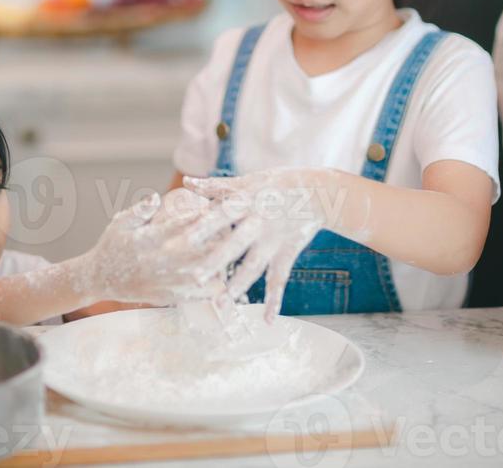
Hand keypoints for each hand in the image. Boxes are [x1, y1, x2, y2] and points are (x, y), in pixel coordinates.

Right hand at [74, 191, 236, 305]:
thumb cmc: (112, 246)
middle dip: (219, 238)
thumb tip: (156, 197)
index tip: (221, 208)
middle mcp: (158, 261)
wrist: (99, 279)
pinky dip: (210, 288)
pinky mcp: (166, 297)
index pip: (181, 226)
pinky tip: (225, 279)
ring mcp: (163, 282)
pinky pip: (193, 295)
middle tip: (237, 226)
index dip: (204, 216)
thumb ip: (140, 210)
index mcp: (149, 240)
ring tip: (235, 251)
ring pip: (199, 273)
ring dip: (218, 262)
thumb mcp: (121, 223)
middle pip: (197, 249)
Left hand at [183, 169, 332, 320]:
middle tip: (196, 279)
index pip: (221, 214)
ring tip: (220, 305)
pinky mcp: (287, 252)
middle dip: (216, 261)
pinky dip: (275, 300)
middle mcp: (259, 222)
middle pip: (235, 244)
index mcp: (246, 201)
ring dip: (238, 285)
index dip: (204, 226)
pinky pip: (280, 279)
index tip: (184, 240)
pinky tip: (268, 321)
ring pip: (255, 265)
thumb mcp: (248, 181)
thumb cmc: (276, 184)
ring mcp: (273, 240)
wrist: (319, 193)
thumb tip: (186, 182)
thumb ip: (216, 187)